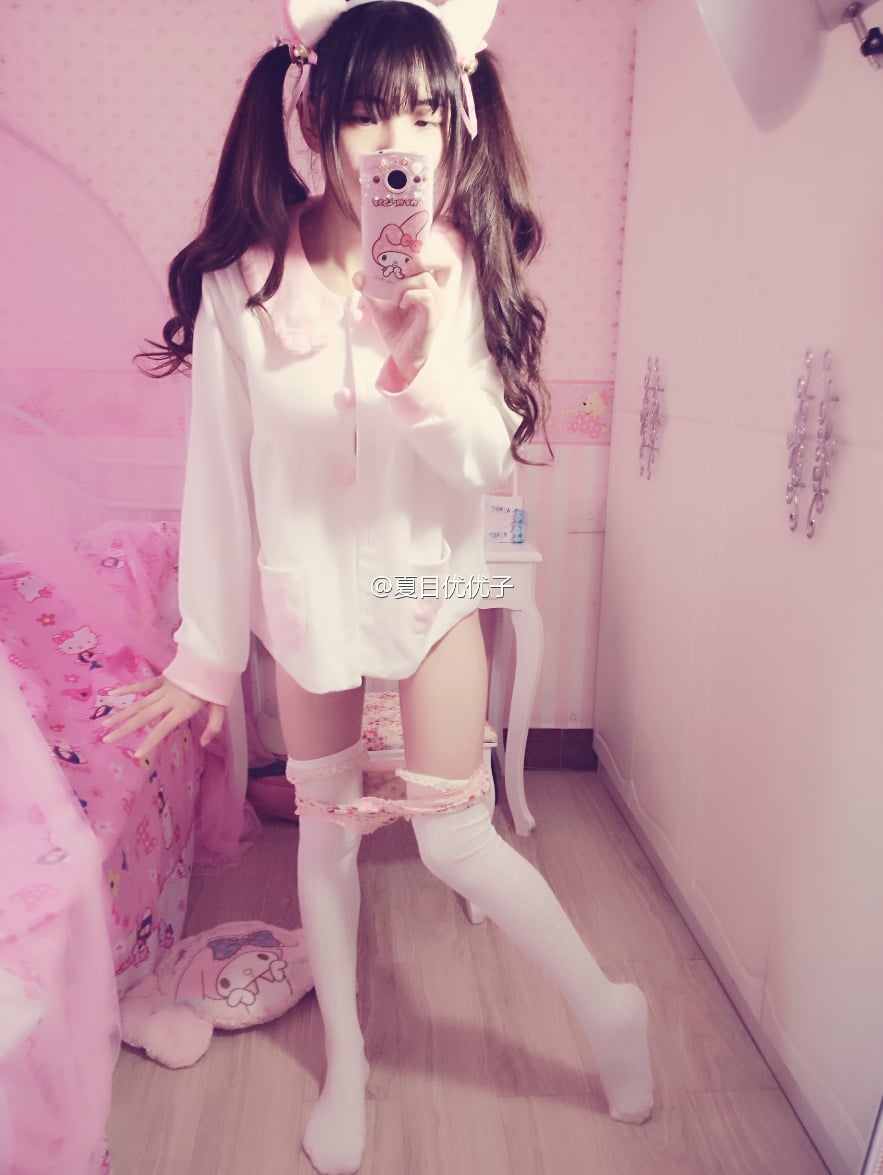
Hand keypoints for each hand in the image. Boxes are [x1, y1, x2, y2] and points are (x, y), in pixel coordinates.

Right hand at [101, 675, 224, 760]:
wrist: (215, 657)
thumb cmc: (218, 685)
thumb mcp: (220, 707)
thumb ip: (214, 726)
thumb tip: (203, 743)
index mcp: (183, 707)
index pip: (163, 728)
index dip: (150, 742)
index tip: (137, 754)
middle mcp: (170, 698)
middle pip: (144, 716)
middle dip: (125, 729)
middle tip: (107, 739)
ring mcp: (164, 687)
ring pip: (139, 702)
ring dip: (122, 713)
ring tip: (106, 723)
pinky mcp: (163, 678)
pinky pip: (143, 684)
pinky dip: (128, 688)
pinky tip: (113, 693)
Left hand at [355, 255, 449, 385]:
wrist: (400, 356)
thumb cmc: (396, 328)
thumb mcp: (379, 305)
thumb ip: (370, 289)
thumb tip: (359, 275)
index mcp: (428, 286)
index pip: (438, 259)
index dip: (426, 249)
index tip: (403, 249)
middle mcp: (437, 293)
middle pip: (445, 262)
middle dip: (423, 258)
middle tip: (403, 267)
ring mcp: (437, 305)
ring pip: (425, 279)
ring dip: (403, 284)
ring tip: (393, 298)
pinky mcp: (433, 318)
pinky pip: (425, 296)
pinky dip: (409, 296)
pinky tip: (400, 305)